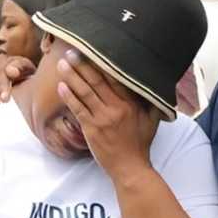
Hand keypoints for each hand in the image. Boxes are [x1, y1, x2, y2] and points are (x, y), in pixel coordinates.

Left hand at [56, 49, 159, 179]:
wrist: (130, 167)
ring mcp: (102, 118)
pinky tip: (61, 86)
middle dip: (83, 65)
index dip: (103, 64)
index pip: (115, 78)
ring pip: (85, 92)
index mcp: (131, 103)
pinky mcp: (91, 128)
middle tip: (71, 51)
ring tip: (62, 64)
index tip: (94, 50)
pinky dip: (69, 97)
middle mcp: (116, 108)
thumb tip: (156, 85)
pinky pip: (78, 109)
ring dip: (72, 77)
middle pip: (97, 81)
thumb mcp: (152, 120)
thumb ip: (152, 102)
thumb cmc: (140, 144)